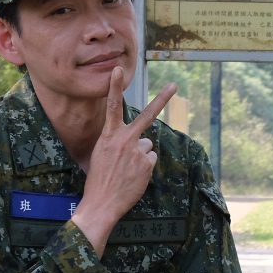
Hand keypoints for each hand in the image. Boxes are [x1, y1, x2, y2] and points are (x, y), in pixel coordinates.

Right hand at [71, 71, 178, 251]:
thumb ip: (117, 142)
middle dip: (161, 99)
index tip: (118, 69)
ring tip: (127, 169)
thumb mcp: (100, 154)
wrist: (101, 203)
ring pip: (147, 146)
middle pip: (147, 115)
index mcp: (108, 135)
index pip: (112, 106)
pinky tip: (134, 176)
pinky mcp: (147, 164)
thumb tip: (139, 142)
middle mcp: (125, 139)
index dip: (115, 87)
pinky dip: (144, 167)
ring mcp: (138, 151)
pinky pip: (150, 160)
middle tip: (174, 85)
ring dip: (141, 155)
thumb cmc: (98, 180)